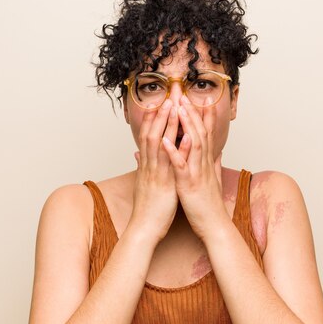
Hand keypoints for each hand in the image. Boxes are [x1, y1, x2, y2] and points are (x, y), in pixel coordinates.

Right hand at [129, 99, 179, 242]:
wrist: (143, 229)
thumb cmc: (148, 209)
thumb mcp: (145, 184)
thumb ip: (143, 168)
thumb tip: (139, 157)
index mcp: (148, 165)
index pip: (149, 136)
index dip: (155, 118)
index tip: (162, 102)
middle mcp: (150, 166)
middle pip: (152, 133)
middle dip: (161, 113)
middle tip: (169, 94)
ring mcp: (155, 174)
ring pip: (158, 143)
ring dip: (166, 123)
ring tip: (172, 105)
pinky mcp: (163, 184)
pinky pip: (169, 163)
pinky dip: (176, 149)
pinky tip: (182, 136)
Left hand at [161, 95, 228, 238]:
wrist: (214, 226)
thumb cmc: (209, 205)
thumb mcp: (213, 180)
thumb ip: (215, 164)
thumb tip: (218, 152)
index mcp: (206, 163)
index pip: (205, 135)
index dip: (202, 117)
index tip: (198, 100)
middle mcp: (204, 164)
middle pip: (200, 133)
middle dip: (192, 113)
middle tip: (184, 95)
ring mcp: (198, 173)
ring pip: (193, 144)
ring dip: (186, 126)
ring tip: (179, 108)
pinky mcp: (189, 184)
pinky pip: (181, 166)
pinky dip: (174, 152)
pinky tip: (165, 140)